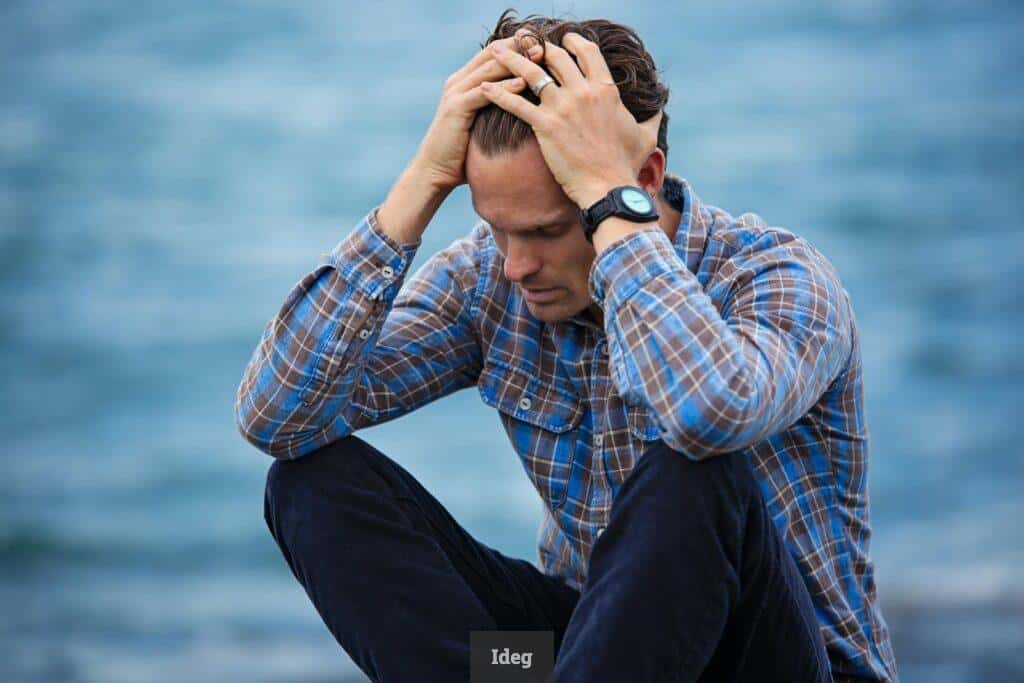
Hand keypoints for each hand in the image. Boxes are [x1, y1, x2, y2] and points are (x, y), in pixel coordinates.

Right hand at [412, 36, 543, 192]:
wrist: (435, 171)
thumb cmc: (462, 152)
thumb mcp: (482, 123)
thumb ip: (496, 108)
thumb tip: (525, 106)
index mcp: (464, 81)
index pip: (493, 53)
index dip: (517, 45)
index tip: (542, 43)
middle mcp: (458, 81)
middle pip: (492, 54)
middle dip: (519, 47)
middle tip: (543, 43)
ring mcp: (455, 93)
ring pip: (489, 69)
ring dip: (516, 62)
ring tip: (539, 57)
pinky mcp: (456, 108)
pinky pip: (484, 93)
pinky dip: (505, 86)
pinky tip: (523, 83)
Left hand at [480, 31, 662, 207]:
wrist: (608, 187)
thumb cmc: (626, 165)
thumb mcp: (645, 136)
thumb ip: (652, 117)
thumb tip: (660, 107)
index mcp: (606, 89)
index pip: (587, 52)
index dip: (572, 42)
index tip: (562, 39)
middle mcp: (583, 92)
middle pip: (556, 57)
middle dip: (538, 47)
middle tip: (524, 44)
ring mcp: (563, 107)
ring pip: (531, 73)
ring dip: (511, 59)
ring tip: (495, 52)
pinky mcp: (545, 125)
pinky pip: (515, 104)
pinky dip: (497, 94)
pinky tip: (483, 88)